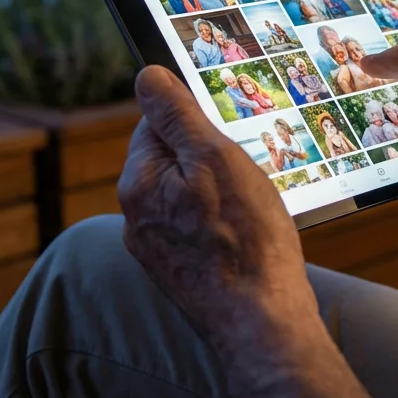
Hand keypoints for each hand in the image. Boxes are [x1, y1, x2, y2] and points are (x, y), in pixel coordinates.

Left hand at [119, 66, 370, 397]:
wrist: (261, 321)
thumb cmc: (245, 239)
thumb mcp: (215, 158)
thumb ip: (177, 115)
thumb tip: (147, 75)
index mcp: (139, 182)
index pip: (157, 124)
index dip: (197, 122)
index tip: (228, 133)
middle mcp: (136, 217)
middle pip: (173, 161)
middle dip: (210, 159)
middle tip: (247, 173)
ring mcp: (157, 249)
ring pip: (188, 197)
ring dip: (218, 193)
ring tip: (252, 208)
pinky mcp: (180, 272)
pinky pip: (198, 230)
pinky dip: (222, 225)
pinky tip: (248, 236)